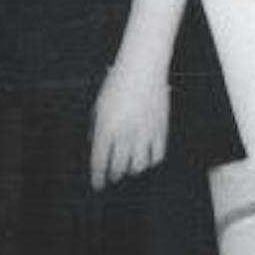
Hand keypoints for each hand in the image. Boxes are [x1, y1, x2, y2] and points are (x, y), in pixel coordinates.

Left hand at [90, 60, 167, 191]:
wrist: (141, 69)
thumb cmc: (117, 84)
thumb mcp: (98, 106)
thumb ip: (95, 128)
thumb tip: (94, 145)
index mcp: (105, 129)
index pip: (99, 162)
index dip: (98, 177)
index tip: (97, 185)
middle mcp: (124, 134)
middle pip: (119, 168)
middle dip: (114, 176)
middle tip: (112, 177)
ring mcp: (144, 133)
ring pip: (139, 166)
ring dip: (132, 170)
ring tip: (128, 168)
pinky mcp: (160, 130)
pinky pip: (157, 156)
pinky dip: (150, 162)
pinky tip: (146, 160)